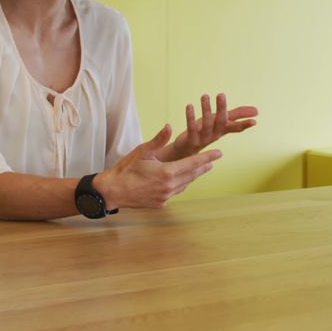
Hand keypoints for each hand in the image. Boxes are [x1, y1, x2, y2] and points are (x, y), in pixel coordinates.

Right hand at [94, 124, 221, 208]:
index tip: (219, 153)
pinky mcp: (160, 203)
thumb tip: (170, 126)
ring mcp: (165, 197)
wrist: (112, 191)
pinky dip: (180, 185)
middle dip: (203, 167)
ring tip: (200, 169)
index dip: (207, 157)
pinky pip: (175, 192)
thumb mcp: (142, 151)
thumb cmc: (126, 169)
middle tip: (213, 160)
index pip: (193, 163)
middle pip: (192, 175)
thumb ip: (159, 140)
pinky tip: (182, 180)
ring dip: (193, 176)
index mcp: (167, 172)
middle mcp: (169, 186)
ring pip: (185, 185)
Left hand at [160, 93, 257, 162]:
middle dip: (221, 109)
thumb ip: (238, 115)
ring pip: (206, 124)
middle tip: (221, 94)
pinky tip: (190, 106)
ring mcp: (203, 138)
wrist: (187, 150)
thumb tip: (257, 111)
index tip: (254, 121)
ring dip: (205, 109)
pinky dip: (190, 118)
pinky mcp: (191, 140)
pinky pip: (191, 128)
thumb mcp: (221, 121)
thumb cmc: (205, 132)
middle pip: (220, 122)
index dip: (244, 124)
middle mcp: (215, 135)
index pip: (236, 127)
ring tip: (205, 96)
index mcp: (223, 130)